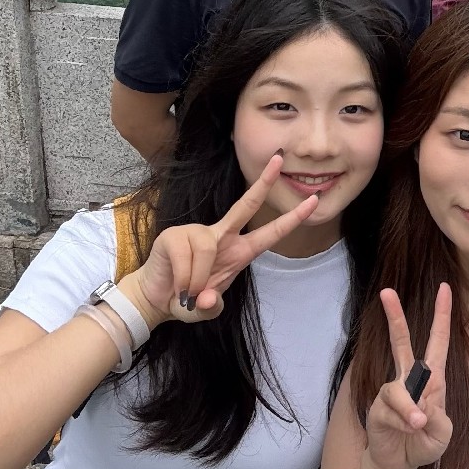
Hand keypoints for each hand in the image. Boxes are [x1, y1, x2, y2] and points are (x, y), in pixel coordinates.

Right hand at [127, 154, 318, 326]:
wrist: (156, 300)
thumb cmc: (187, 300)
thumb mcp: (205, 310)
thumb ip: (211, 308)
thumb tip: (208, 299)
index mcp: (238, 252)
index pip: (269, 233)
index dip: (291, 219)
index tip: (313, 201)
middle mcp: (221, 237)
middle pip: (246, 205)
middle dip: (264, 183)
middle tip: (279, 159)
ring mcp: (197, 233)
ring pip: (207, 248)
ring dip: (198, 278)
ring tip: (188, 292)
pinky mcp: (174, 236)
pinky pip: (186, 256)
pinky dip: (184, 279)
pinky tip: (178, 286)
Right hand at [363, 284, 453, 468]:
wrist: (399, 464)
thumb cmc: (423, 443)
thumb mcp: (443, 434)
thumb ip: (439, 420)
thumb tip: (422, 410)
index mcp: (432, 379)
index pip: (438, 342)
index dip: (441, 316)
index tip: (444, 288)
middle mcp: (409, 380)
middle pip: (400, 342)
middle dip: (394, 316)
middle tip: (387, 292)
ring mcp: (392, 393)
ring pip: (399, 389)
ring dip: (410, 409)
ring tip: (419, 425)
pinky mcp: (378, 409)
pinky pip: (391, 410)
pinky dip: (403, 422)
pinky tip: (409, 431)